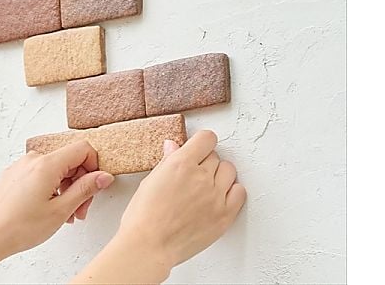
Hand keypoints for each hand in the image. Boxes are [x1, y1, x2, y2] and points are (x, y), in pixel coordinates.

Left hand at [0, 140, 114, 259]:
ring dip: (67, 188)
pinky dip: (51, 187)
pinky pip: (41, 173)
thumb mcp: (61, 210)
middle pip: (70, 160)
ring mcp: (23, 165)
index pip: (82, 148)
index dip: (94, 166)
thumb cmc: (19, 227)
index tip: (95, 184)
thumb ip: (86, 189)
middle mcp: (34, 159)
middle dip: (80, 183)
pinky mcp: (15, 173)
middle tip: (81, 209)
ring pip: (56, 168)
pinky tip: (51, 208)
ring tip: (66, 214)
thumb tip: (104, 176)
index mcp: (47, 164)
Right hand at [117, 130, 245, 267]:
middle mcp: (201, 176)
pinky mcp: (225, 215)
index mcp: (181, 163)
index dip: (202, 143)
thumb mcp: (151, 180)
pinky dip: (231, 192)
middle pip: (215, 156)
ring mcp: (215, 196)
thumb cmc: (144, 216)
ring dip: (219, 175)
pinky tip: (218, 197)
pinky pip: (239, 192)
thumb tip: (174, 146)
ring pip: (229, 170)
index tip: (198, 149)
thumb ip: (168, 160)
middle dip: (204, 163)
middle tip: (193, 175)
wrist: (149, 245)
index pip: (207, 138)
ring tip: (205, 186)